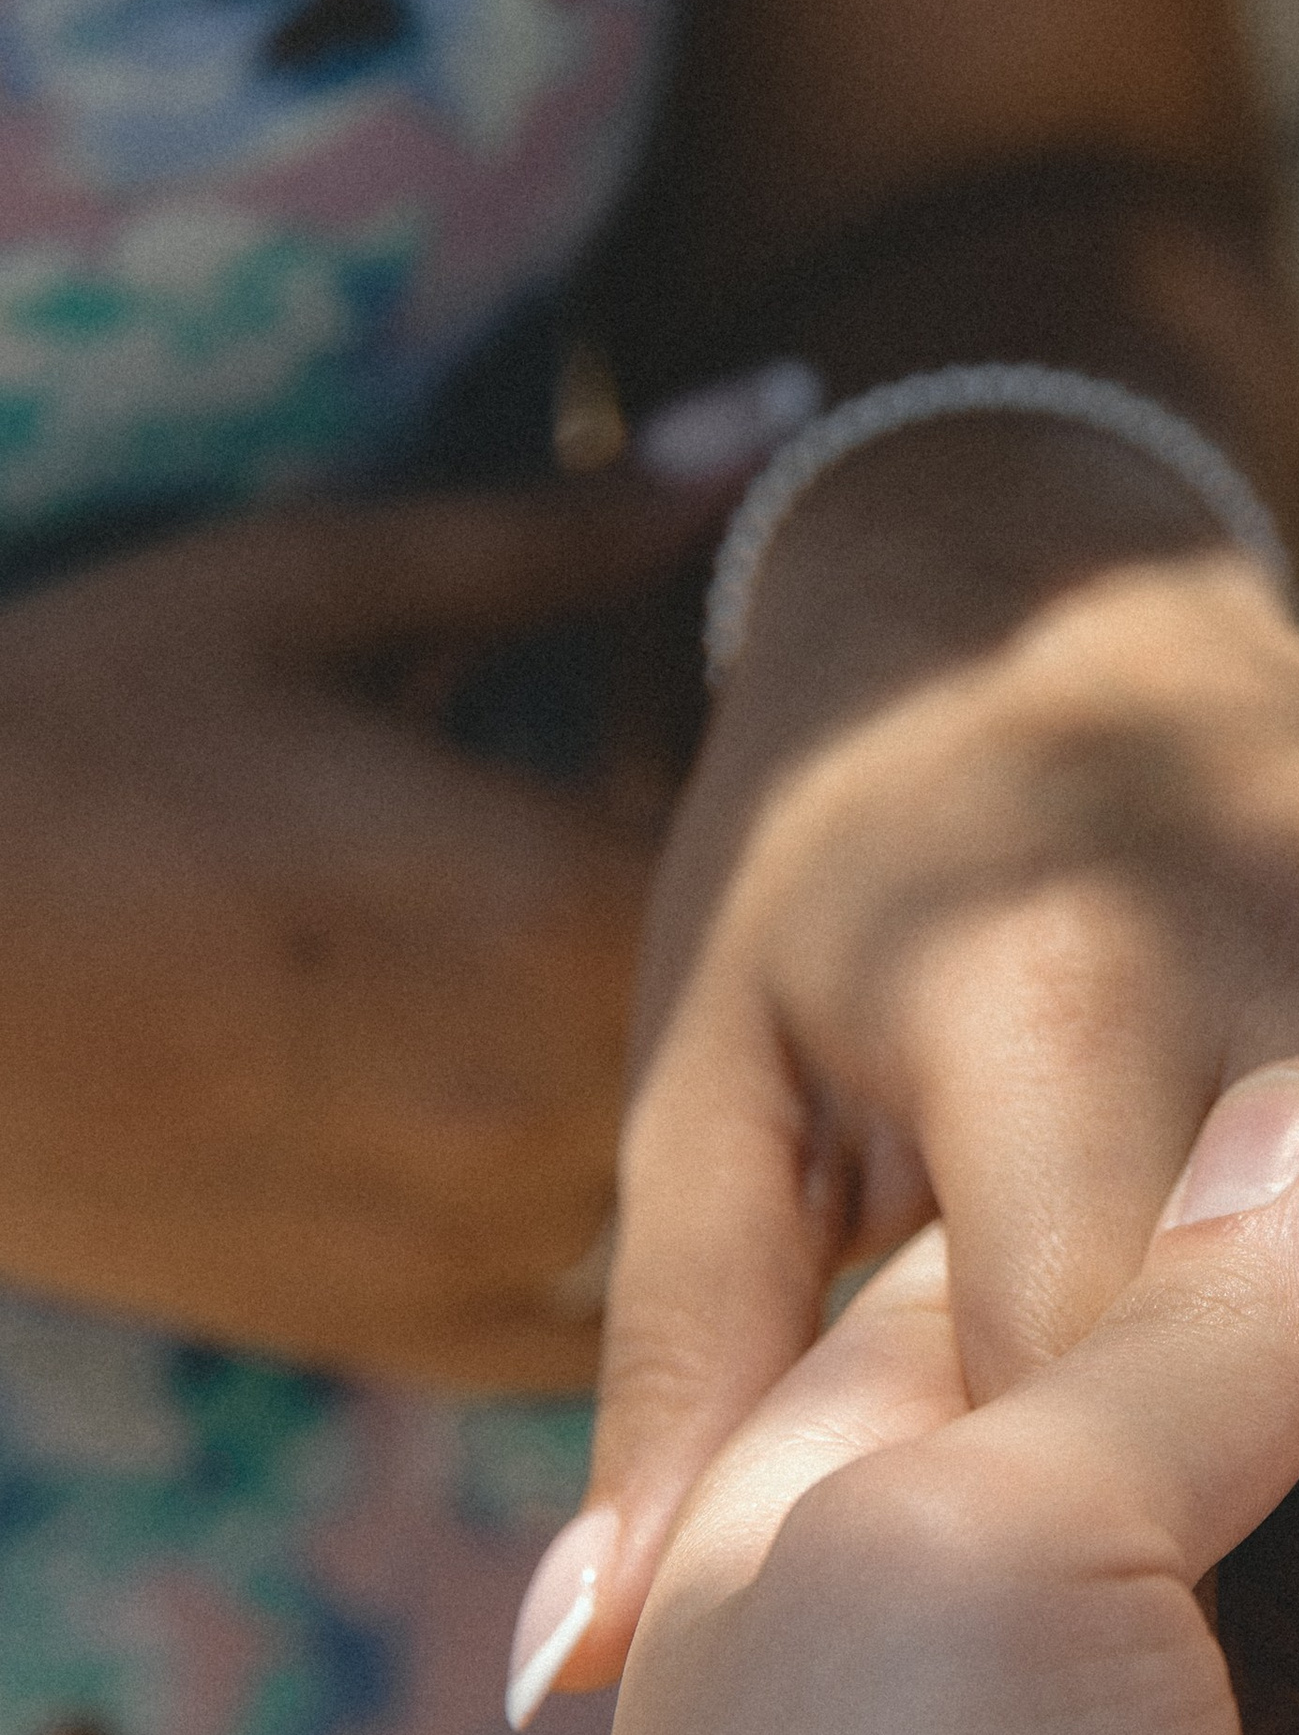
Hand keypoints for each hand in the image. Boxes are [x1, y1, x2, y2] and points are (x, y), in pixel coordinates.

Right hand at [0, 478, 705, 1391]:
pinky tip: (593, 1132)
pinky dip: (643, 1239)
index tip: (714, 721)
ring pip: (717, 1189)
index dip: (783, 786)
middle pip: (777, 1044)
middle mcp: (543, 1110)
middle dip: (764, 946)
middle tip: (670, 841)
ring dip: (724, 1095)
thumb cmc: (59, 738)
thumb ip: (569, 529)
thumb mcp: (306, 589)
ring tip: (649, 990)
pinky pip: (610, 1319)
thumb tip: (783, 403)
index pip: (789, 865)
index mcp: (543, 913)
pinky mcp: (403, 1331)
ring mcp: (479, 1244)